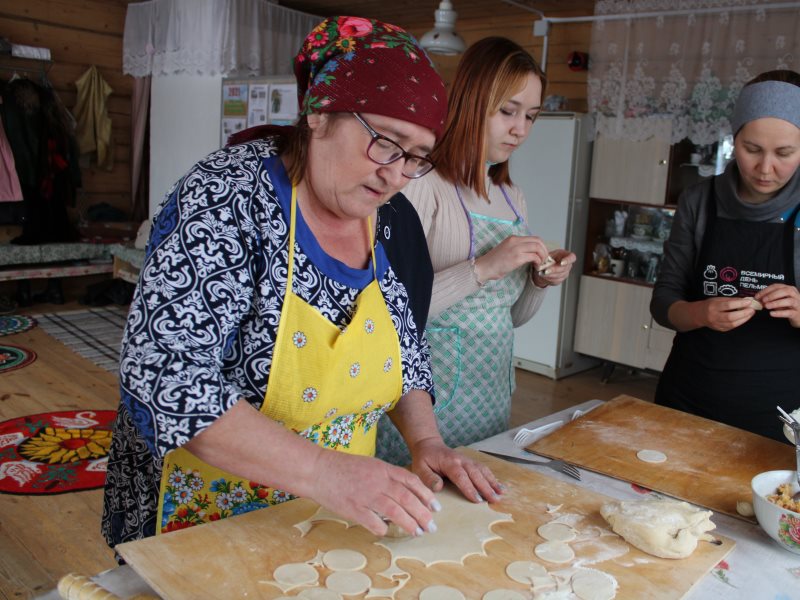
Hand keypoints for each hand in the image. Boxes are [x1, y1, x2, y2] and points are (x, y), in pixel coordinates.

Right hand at [306, 449, 438, 537]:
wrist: (318, 469)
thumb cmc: (343, 467)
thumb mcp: (370, 465)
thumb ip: (388, 477)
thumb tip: (405, 493)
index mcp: (383, 469)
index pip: (412, 481)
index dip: (426, 495)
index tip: (436, 507)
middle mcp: (378, 481)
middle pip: (407, 498)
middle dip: (423, 514)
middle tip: (432, 526)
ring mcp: (366, 495)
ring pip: (395, 511)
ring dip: (409, 523)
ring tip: (418, 532)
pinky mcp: (354, 509)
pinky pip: (374, 522)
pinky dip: (383, 529)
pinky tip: (386, 532)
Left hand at [408, 437, 502, 503]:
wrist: (428, 444)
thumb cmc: (424, 458)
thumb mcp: (419, 468)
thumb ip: (428, 478)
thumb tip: (439, 487)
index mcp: (449, 462)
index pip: (461, 476)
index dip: (470, 488)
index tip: (478, 500)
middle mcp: (461, 460)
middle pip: (476, 474)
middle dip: (486, 487)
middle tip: (495, 500)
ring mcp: (467, 460)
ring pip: (482, 470)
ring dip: (492, 482)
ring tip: (501, 494)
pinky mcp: (470, 462)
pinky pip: (483, 469)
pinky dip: (492, 477)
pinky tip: (499, 486)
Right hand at [474, 235, 548, 282]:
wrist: (484, 267)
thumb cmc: (494, 262)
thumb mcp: (507, 250)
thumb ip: (518, 248)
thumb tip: (531, 253)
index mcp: (513, 238)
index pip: (534, 238)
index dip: (541, 246)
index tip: (542, 255)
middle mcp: (515, 241)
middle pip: (538, 241)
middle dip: (544, 251)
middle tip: (544, 260)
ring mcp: (516, 249)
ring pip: (538, 248)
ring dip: (542, 257)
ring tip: (540, 264)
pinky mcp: (516, 258)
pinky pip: (534, 257)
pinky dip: (538, 262)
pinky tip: (536, 267)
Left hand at [531, 248, 576, 287]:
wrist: (544, 266)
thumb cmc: (548, 258)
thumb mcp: (548, 254)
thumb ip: (548, 257)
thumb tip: (545, 262)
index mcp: (566, 255)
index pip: (572, 258)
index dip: (568, 260)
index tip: (561, 263)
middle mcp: (568, 265)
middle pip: (564, 268)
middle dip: (554, 270)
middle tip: (546, 271)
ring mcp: (565, 273)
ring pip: (560, 276)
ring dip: (550, 275)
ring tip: (542, 273)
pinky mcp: (561, 279)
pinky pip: (556, 281)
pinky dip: (549, 279)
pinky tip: (544, 276)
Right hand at [697, 296, 755, 330]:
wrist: (699, 315)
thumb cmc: (710, 305)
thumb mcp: (718, 299)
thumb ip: (730, 300)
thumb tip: (744, 300)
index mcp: (713, 307)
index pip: (728, 305)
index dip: (739, 304)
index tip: (749, 302)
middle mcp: (714, 316)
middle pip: (730, 317)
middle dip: (743, 313)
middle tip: (752, 309)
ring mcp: (717, 324)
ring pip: (732, 324)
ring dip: (744, 319)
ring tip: (750, 314)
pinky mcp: (720, 329)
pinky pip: (731, 327)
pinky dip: (739, 322)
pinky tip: (744, 318)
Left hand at [755, 284, 799, 327]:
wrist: (799, 316)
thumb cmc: (788, 307)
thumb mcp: (779, 300)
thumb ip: (770, 299)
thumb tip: (758, 299)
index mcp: (789, 289)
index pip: (777, 286)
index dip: (766, 291)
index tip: (757, 296)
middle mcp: (795, 295)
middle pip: (785, 291)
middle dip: (772, 295)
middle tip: (763, 300)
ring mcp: (797, 304)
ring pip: (789, 301)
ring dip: (776, 303)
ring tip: (767, 306)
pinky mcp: (797, 313)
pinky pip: (789, 312)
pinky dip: (780, 313)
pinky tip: (772, 313)